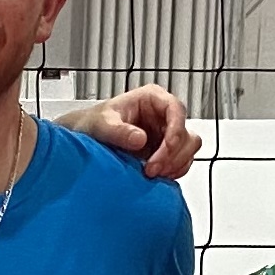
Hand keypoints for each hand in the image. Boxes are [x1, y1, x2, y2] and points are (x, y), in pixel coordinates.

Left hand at [68, 83, 202, 181]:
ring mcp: (165, 134)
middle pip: (186, 133)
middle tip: (152, 169)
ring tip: (153, 174)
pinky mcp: (164, 151)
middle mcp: (162, 115)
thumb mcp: (102, 124)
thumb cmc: (93, 123)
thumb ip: (119, 131)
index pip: (176, 109)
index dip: (176, 129)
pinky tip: (157, 176)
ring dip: (175, 164)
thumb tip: (140, 139)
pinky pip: (181, 161)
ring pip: (188, 148)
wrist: (86, 138)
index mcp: (151, 98)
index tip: (166, 148)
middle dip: (173, 154)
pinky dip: (173, 171)